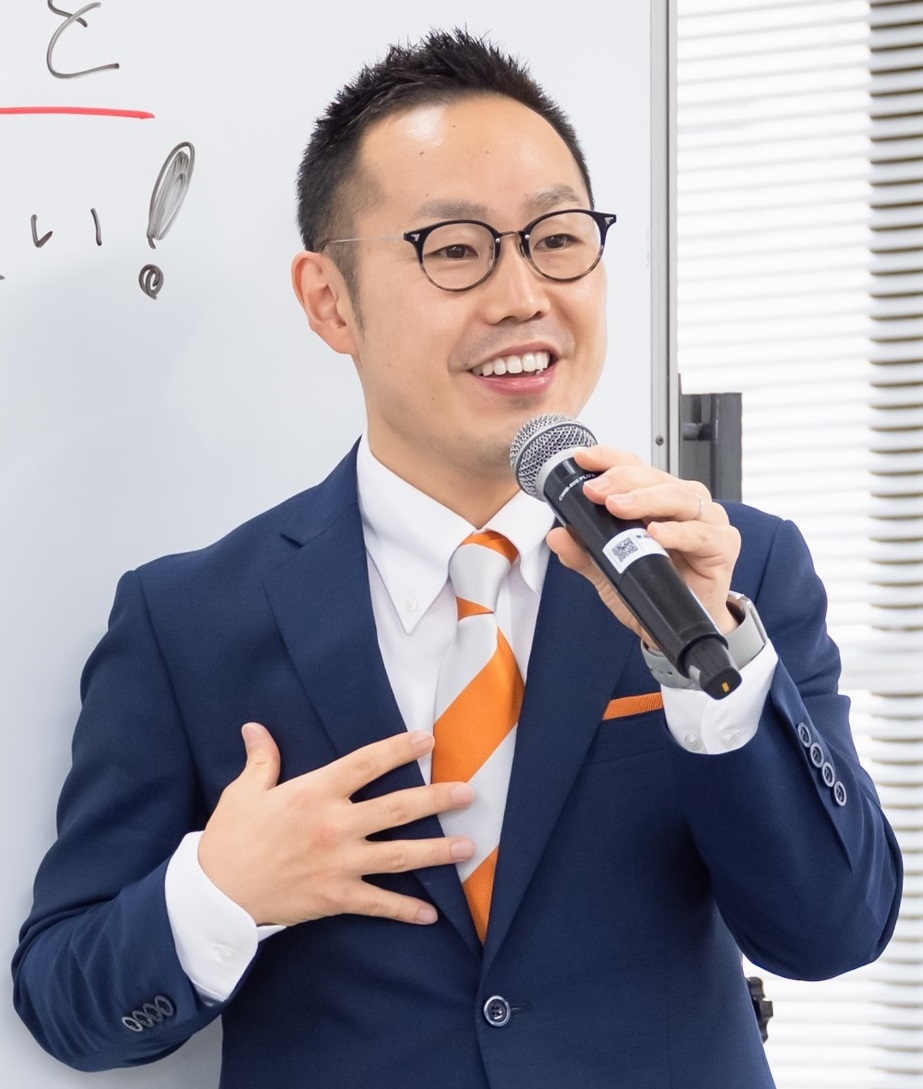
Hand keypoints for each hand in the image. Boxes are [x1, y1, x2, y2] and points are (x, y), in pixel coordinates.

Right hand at [198, 723, 473, 926]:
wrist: (216, 894)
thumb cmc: (231, 838)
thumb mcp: (244, 792)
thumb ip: (261, 758)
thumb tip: (255, 727)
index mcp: (315, 793)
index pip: (366, 764)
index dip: (398, 749)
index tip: (427, 739)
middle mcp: (336, 825)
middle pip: (397, 808)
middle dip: (436, 800)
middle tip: (468, 793)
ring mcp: (340, 864)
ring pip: (399, 855)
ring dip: (436, 852)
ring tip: (467, 847)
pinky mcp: (337, 897)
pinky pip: (378, 903)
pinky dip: (405, 910)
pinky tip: (431, 914)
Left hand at [546, 446, 740, 638]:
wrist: (679, 626)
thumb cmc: (653, 587)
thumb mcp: (609, 572)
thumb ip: (583, 553)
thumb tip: (557, 535)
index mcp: (656, 499)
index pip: (634, 467)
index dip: (609, 459)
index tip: (583, 459)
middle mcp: (682, 503)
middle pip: (655, 478)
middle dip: (621, 480)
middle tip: (595, 491)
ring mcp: (706, 521)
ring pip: (679, 497)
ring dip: (646, 499)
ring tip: (618, 506)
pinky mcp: (723, 546)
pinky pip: (702, 534)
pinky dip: (679, 532)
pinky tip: (657, 533)